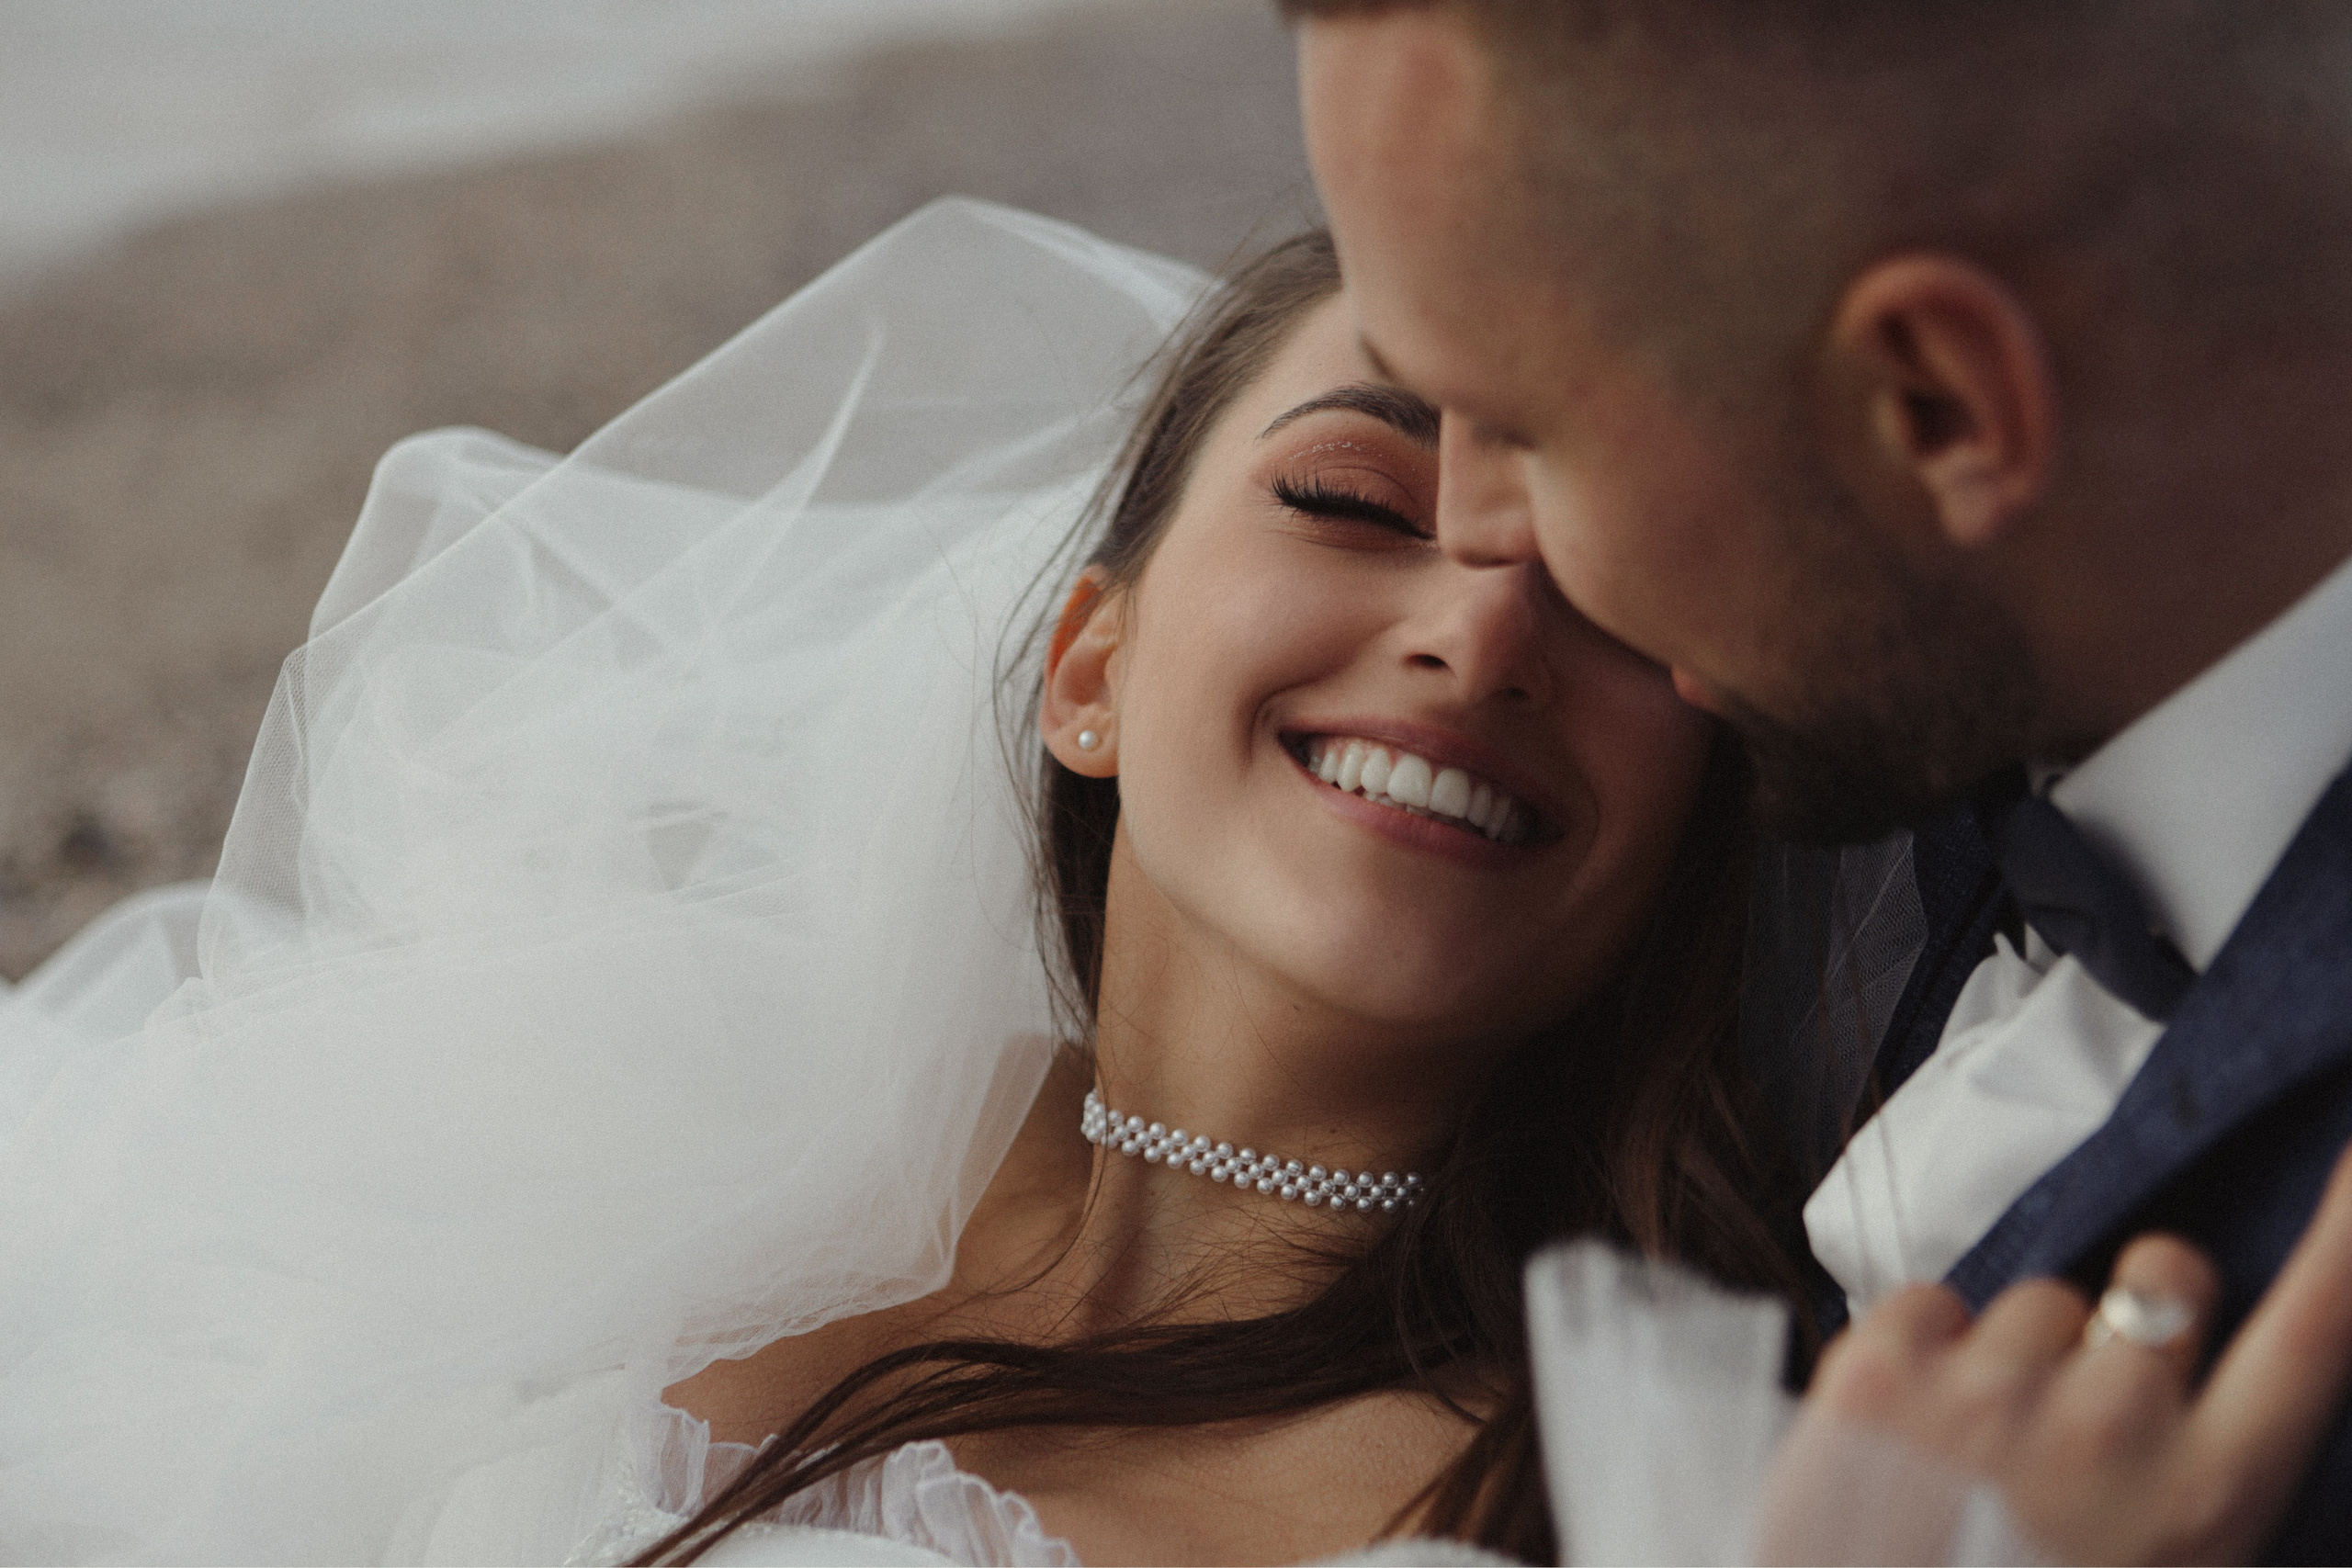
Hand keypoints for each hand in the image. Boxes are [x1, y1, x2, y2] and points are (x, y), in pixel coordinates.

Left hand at [1798, 1139, 2351, 1563]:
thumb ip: (2198, 1487)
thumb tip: (2196, 1394)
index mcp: (2204, 1502)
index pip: (2313, 1339)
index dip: (2347, 1242)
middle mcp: (2110, 1431)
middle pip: (2165, 1275)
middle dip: (2143, 1310)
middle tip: (2097, 1395)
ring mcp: (1988, 1392)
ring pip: (2041, 1294)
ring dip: (2022, 1351)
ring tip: (1984, 1453)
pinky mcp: (1877, 1367)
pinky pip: (1933, 1298)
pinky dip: (1926, 1346)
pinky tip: (1915, 1431)